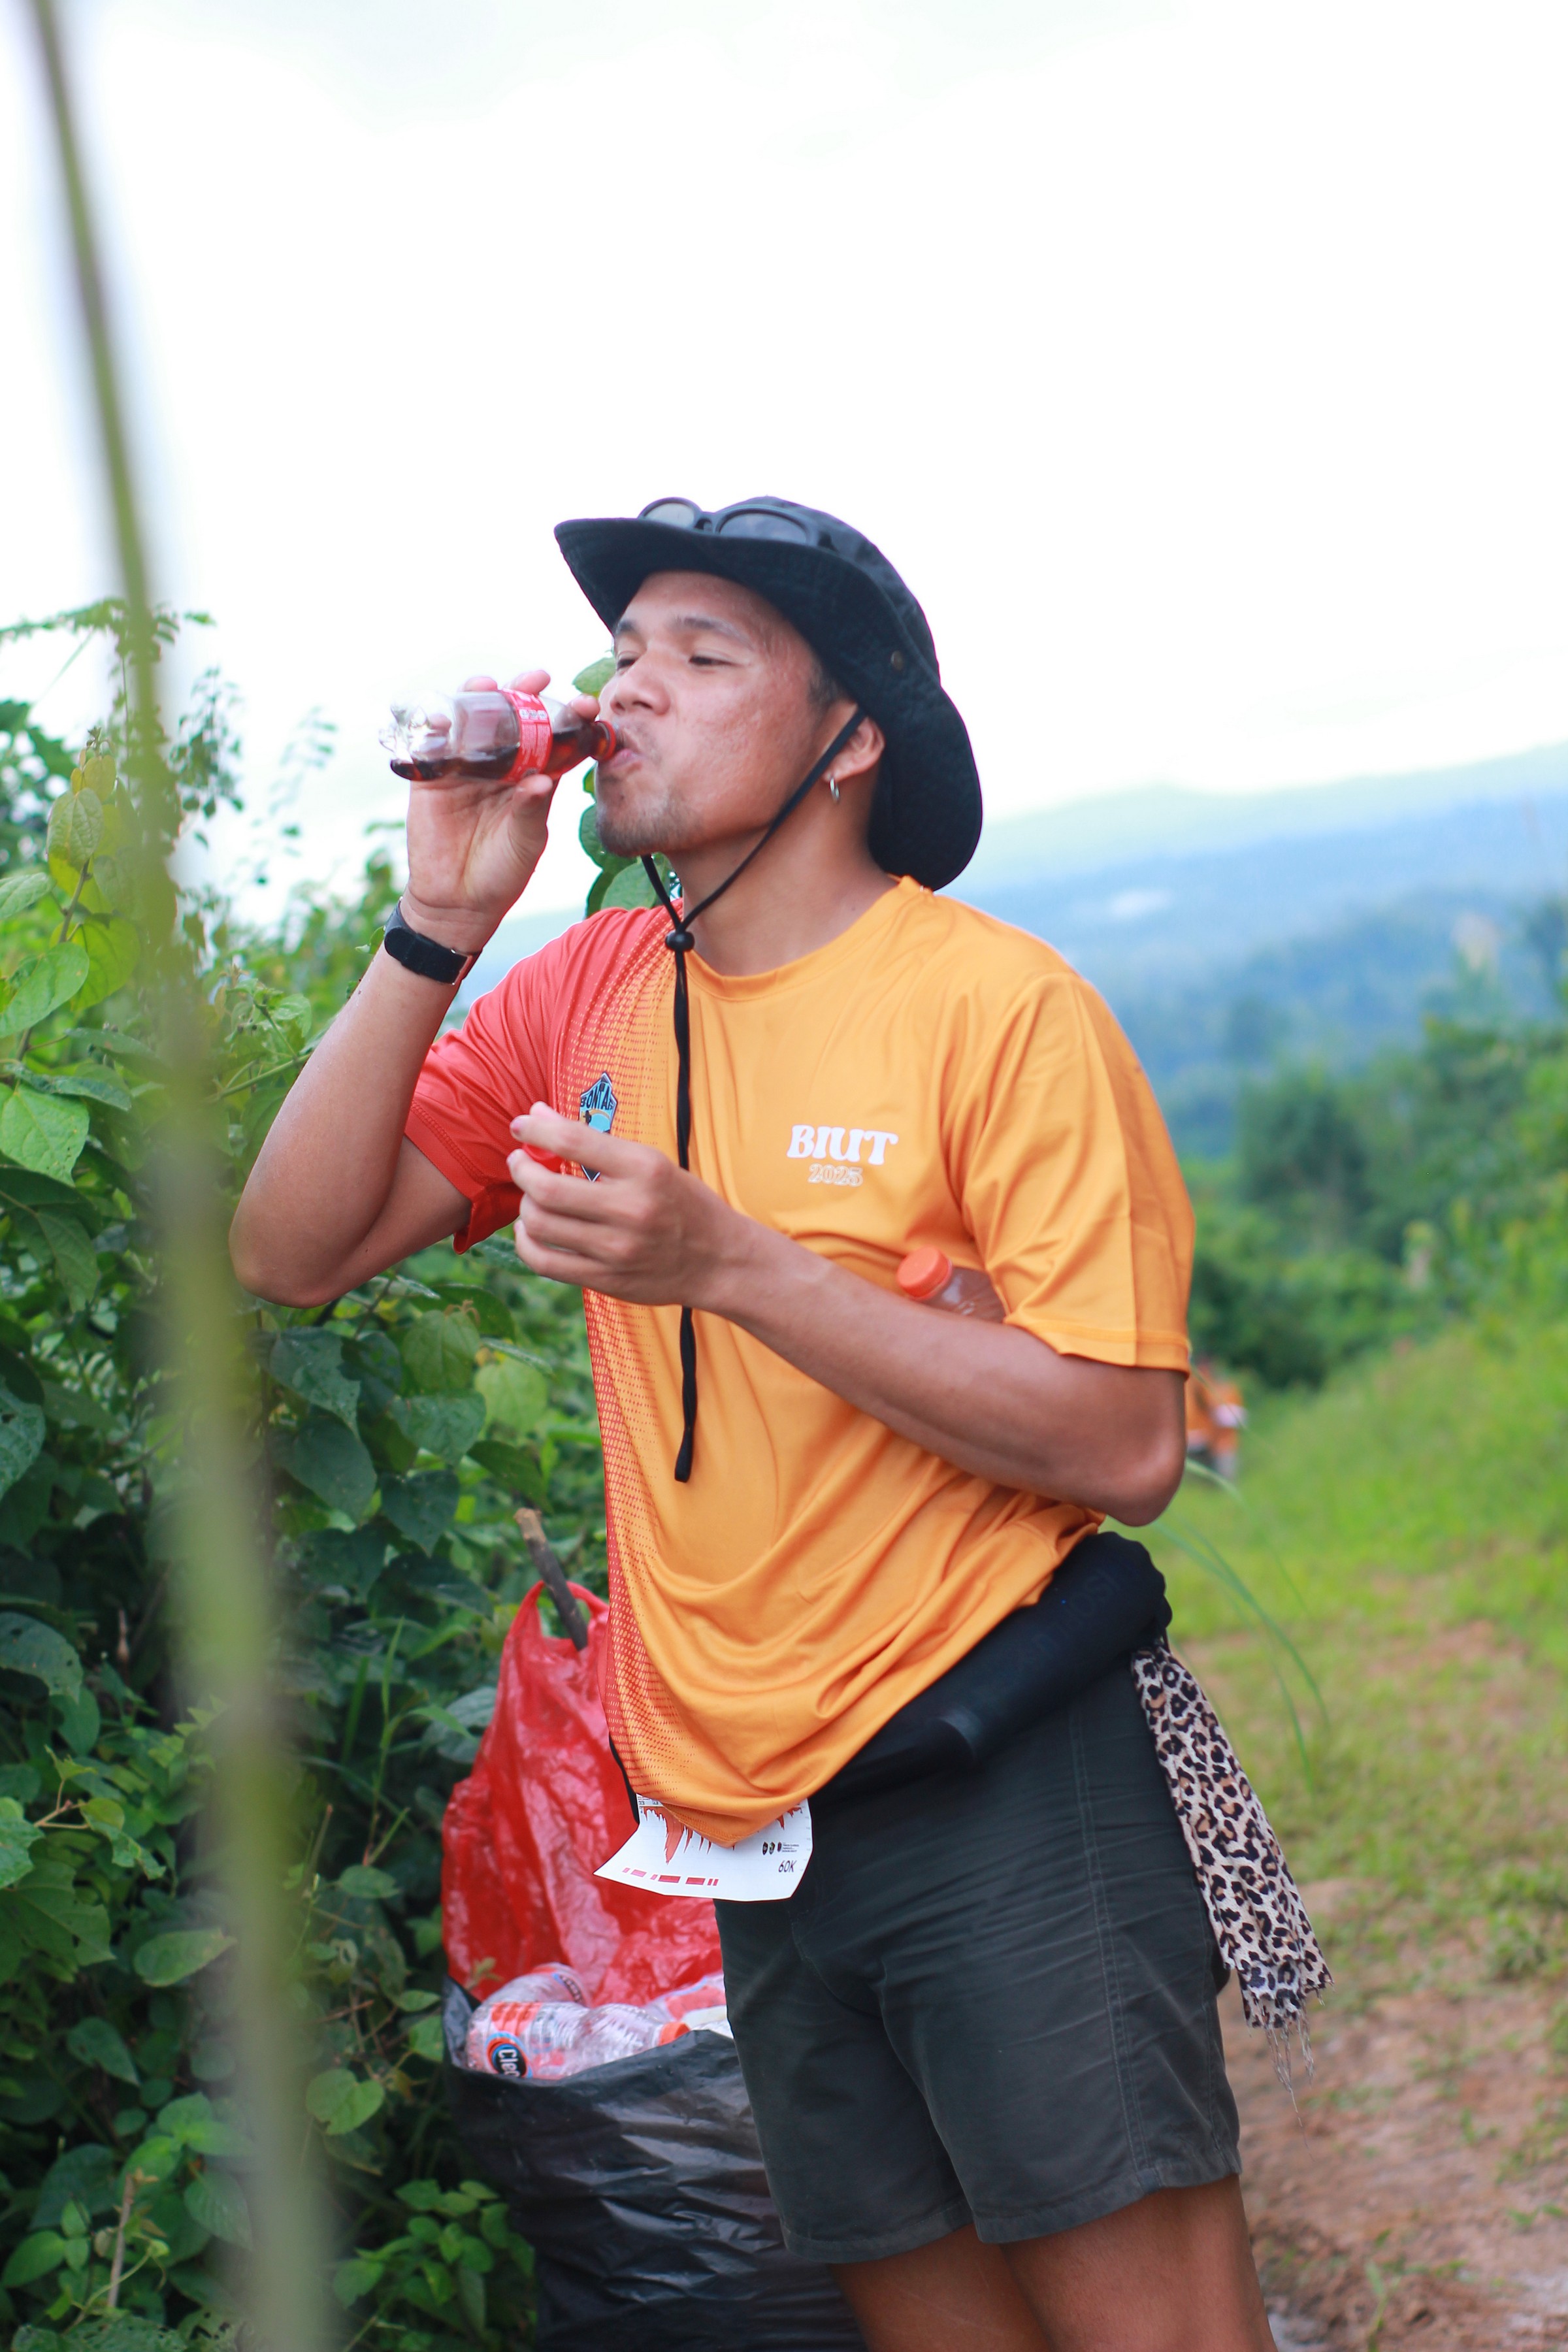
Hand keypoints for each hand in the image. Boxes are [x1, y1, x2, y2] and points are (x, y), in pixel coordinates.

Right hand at [401, 669, 597, 954]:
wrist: (459, 902)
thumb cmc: (503, 872)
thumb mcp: (526, 841)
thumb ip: (532, 809)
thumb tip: (542, 778)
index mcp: (533, 776)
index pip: (553, 739)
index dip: (568, 719)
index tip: (586, 705)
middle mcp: (501, 765)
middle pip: (512, 719)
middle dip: (523, 694)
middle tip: (536, 679)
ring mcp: (466, 768)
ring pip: (473, 723)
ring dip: (479, 699)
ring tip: (489, 686)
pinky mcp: (432, 778)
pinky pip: (433, 745)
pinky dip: (436, 725)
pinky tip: (445, 714)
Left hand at [507, 1104, 759, 1307]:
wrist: (719, 1261)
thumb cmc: (682, 1204)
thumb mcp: (653, 1163)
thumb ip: (597, 1144)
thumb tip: (537, 1116)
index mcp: (645, 1169)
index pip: (574, 1141)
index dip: (536, 1130)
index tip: (521, 1126)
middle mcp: (630, 1209)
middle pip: (548, 1188)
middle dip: (521, 1169)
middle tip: (519, 1161)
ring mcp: (617, 1249)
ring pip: (541, 1225)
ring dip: (525, 1204)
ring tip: (531, 1196)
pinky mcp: (606, 1280)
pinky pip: (545, 1263)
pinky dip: (526, 1243)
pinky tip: (530, 1230)